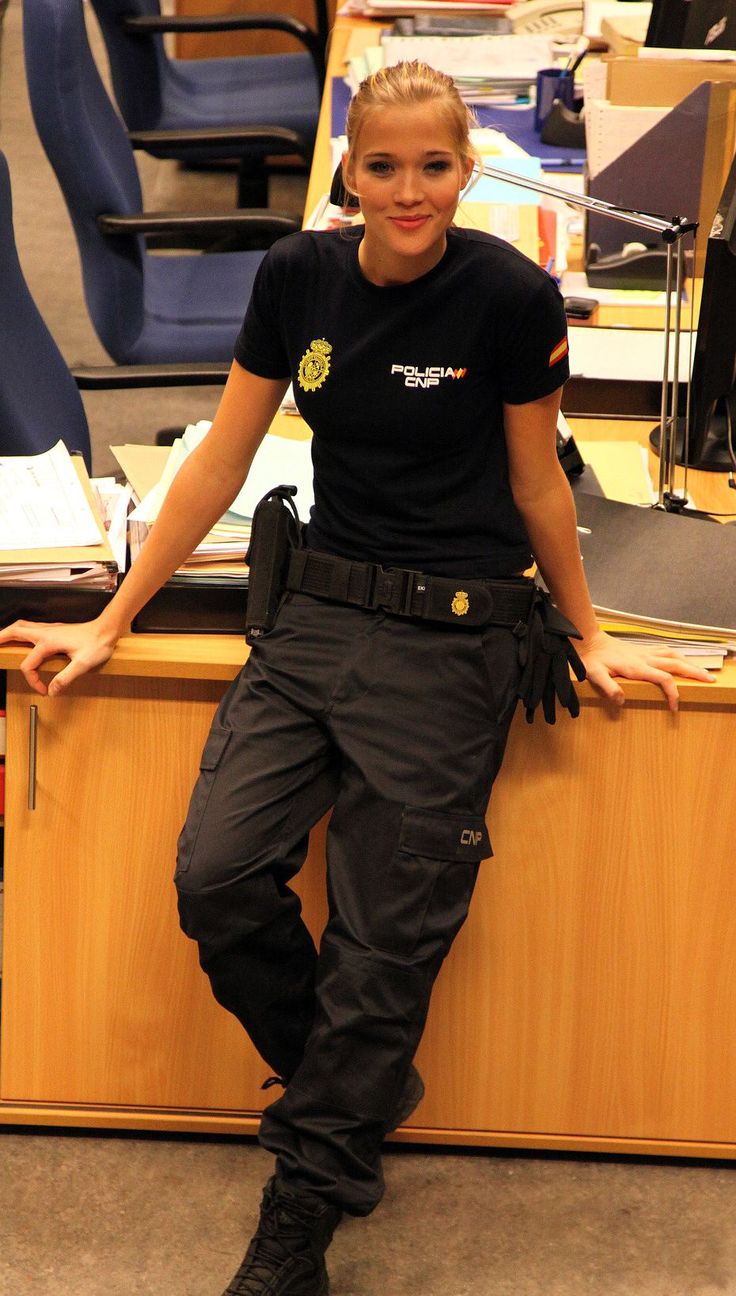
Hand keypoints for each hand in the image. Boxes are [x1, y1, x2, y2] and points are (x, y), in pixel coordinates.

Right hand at [0, 618, 118, 696]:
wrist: (107, 629)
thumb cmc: (97, 644)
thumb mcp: (83, 664)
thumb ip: (65, 678)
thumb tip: (52, 690)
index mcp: (48, 642)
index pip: (29, 665)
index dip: (33, 681)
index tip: (44, 690)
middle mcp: (45, 633)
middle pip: (15, 632)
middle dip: (0, 639)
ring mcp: (49, 629)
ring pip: (21, 626)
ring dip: (8, 632)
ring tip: (0, 640)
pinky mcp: (54, 629)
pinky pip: (31, 627)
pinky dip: (20, 631)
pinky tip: (22, 637)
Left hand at [579, 630, 714, 712]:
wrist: (589, 640)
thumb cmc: (591, 660)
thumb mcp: (594, 675)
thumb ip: (608, 687)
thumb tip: (622, 701)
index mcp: (636, 667)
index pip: (663, 679)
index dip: (673, 693)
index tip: (675, 707)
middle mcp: (644, 659)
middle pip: (676, 665)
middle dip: (694, 673)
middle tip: (710, 681)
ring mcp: (645, 653)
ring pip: (673, 655)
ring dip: (689, 663)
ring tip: (702, 671)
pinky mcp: (642, 650)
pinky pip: (666, 651)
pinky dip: (678, 656)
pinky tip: (682, 660)